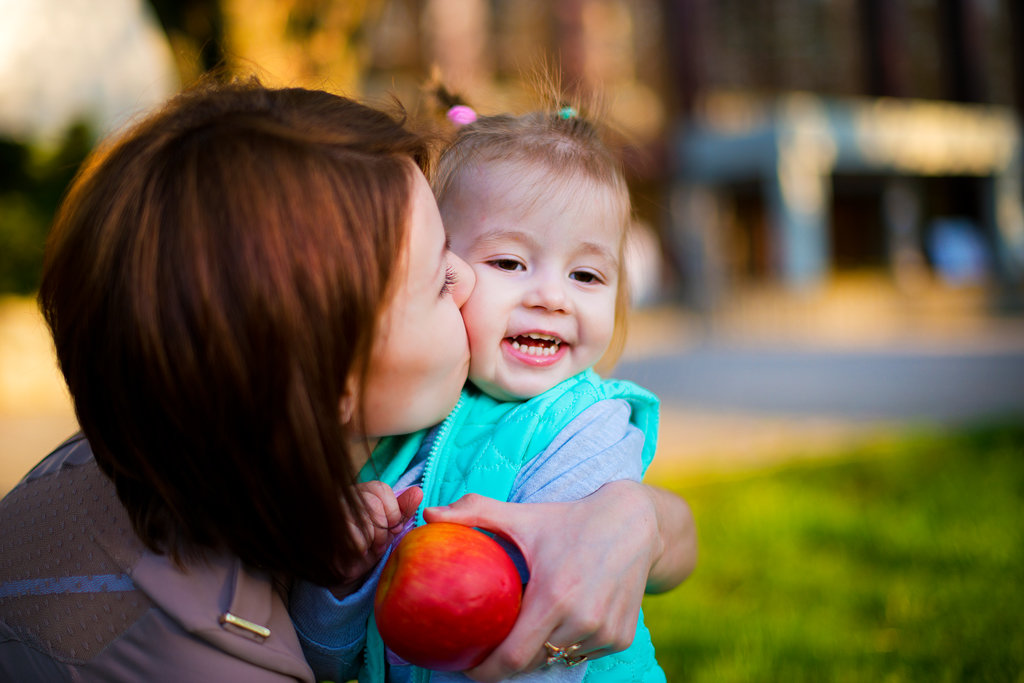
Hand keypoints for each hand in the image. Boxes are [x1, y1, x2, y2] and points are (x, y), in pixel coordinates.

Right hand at [331, 482, 421, 597]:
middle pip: (373, 505)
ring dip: (372, 539)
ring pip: (364, 520)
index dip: (392, 511)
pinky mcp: (328, 531)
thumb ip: (403, 509)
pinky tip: (358, 552)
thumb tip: (418, 491)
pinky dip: (361, 548)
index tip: (394, 527)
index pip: (380, 488)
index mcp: (361, 490)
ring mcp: (332, 511)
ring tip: (370, 547)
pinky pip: (353, 537)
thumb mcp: (390, 525)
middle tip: (380, 542)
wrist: (345, 566)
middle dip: (383, 528)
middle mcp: (344, 496)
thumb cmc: (370, 542)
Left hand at [422, 480, 659, 681]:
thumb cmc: (570, 520)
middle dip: (505, 664)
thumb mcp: (523, 517)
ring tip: (519, 633)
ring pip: (557, 658)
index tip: (466, 663)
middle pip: (532, 664)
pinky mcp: (621, 637)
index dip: (485, 670)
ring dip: (537, 652)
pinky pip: (581, 652)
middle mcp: (584, 619)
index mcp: (555, 595)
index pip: (512, 657)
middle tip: (485, 651)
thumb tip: (429, 515)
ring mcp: (606, 632)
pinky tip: (558, 621)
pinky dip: (565, 644)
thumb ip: (475, 513)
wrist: (635, 522)